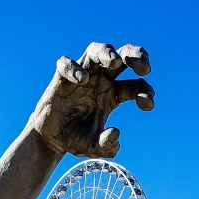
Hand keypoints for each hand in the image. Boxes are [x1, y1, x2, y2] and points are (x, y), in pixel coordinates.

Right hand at [29, 42, 154, 157]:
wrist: (51, 140)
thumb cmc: (75, 138)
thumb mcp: (93, 148)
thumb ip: (107, 147)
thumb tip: (115, 132)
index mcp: (114, 94)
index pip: (136, 85)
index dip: (145, 91)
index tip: (148, 105)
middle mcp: (101, 80)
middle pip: (123, 56)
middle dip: (136, 56)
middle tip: (145, 69)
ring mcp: (82, 75)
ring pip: (97, 50)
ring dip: (108, 52)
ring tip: (115, 62)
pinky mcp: (61, 77)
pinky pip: (67, 64)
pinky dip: (74, 68)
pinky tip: (82, 80)